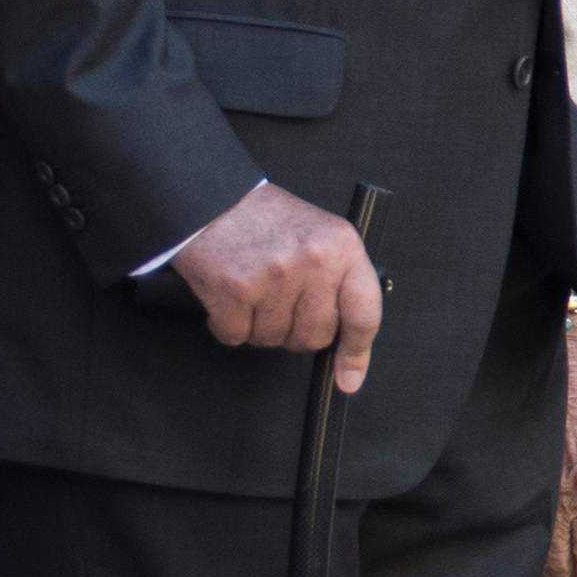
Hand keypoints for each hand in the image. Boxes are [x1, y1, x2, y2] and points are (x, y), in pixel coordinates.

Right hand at [170, 181, 383, 389]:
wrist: (212, 198)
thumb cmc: (267, 221)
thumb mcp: (320, 237)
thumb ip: (338, 283)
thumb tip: (348, 350)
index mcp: (343, 247)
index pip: (364, 314)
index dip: (357, 353)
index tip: (348, 378)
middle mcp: (313, 262)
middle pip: (315, 336)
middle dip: (296, 332)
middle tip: (280, 304)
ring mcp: (275, 276)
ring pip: (274, 339)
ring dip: (260, 326)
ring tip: (254, 290)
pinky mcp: (236, 290)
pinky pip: (237, 336)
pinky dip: (229, 325)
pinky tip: (230, 297)